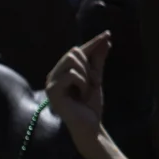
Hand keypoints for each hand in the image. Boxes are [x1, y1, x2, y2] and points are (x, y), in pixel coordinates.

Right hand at [46, 31, 110, 148]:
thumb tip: (106, 40)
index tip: (108, 34)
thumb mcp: (96, 78)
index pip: (78, 50)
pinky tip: (81, 94)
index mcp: (63, 71)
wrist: (89, 124)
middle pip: (73, 52)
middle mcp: (54, 75)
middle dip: (89, 65)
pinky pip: (72, 74)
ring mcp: (51, 83)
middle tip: (93, 81)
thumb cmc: (90, 104)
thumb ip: (98, 60)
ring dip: (86, 74)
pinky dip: (83, 83)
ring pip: (72, 60)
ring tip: (86, 89)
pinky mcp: (52, 91)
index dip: (93, 42)